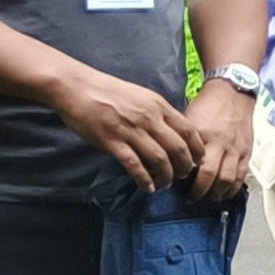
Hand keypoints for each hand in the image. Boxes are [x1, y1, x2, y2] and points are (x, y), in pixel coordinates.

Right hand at [53, 67, 199, 191]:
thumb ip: (158, 113)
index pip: (189, 131)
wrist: (77, 87)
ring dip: (166, 176)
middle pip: (178, 148)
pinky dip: (144, 179)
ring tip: (165, 184)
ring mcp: (130, 129)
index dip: (197, 150)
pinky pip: (134, 165)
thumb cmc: (109, 93)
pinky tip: (148, 187)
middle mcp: (148, 118)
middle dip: (184, 167)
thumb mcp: (142, 96)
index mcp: (158, 106)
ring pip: (159, 159)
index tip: (198, 161)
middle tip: (182, 176)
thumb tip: (173, 133)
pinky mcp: (111, 140)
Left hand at [181, 81, 255, 196]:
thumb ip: (184, 140)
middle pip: (211, 175)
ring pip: (228, 179)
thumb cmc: (207, 105)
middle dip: (200, 191)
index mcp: (203, 135)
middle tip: (191, 197)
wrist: (232, 92)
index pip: (193, 163)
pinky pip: (241, 175)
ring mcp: (236, 149)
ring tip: (208, 198)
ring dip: (217, 193)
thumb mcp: (188, 119)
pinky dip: (233, 188)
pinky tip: (224, 193)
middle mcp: (221, 144)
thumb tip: (171, 159)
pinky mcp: (247, 151)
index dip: (184, 179)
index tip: (176, 185)